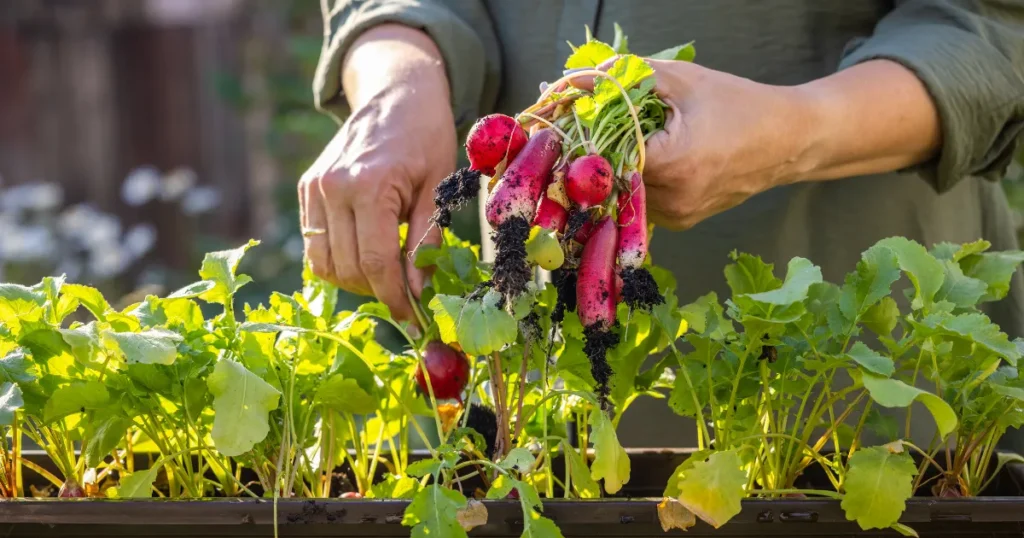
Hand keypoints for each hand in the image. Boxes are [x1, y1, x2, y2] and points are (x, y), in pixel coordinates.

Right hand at [299, 25, 455, 322]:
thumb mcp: (439, 187)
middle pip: (347, 268)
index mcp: (369, 185)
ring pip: (323, 263)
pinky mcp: (306, 189)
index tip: (413, 318)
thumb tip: (417, 289)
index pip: (375, 262)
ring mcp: (314, 188)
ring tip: (386, 276)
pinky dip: (338, 260)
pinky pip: (314, 244)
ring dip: (354, 281)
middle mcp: (333, 188)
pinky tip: (366, 254)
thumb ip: (426, 239)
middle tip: (406, 297)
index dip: (395, 297)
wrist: (396, 94)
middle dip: (378, 292)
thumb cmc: (426, 137)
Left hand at [572, 57, 938, 230]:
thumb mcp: (681, 81)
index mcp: (673, 164)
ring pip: (623, 194)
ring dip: (612, 170)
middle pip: (610, 179)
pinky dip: (633, 181)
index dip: (582, 141)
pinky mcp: (682, 222)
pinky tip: (638, 159)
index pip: (605, 158)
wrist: (789, 141)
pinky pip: (641, 203)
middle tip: (579, 134)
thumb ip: (626, 78)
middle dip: (593, 155)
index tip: (563, 128)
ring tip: (613, 143)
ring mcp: (677, 216)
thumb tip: (575, 80)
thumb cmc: (739, 105)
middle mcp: (673, 200)